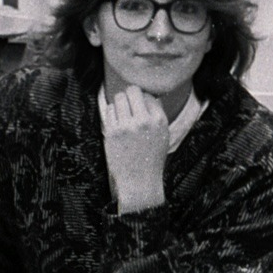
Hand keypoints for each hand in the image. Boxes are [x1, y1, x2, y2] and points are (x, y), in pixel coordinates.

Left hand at [103, 85, 168, 213]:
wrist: (139, 181)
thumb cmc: (151, 158)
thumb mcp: (163, 135)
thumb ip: (157, 115)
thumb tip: (148, 95)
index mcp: (159, 121)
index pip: (148, 95)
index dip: (143, 100)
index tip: (140, 108)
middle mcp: (144, 121)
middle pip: (132, 91)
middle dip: (129, 96)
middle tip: (128, 105)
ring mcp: (126, 126)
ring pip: (119, 98)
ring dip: (120, 103)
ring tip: (122, 114)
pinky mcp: (112, 132)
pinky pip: (110, 110)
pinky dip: (113, 114)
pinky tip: (117, 124)